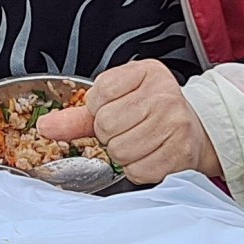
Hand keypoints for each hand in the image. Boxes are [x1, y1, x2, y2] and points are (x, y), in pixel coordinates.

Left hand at [36, 61, 221, 185]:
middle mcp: (164, 95)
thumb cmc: (154, 113)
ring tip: (139, 143)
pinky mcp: (179, 152)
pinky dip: (136, 169)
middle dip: (109, 134)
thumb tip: (45, 126)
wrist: (198, 131)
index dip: (99, 109)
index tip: (116, 109)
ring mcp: (175, 124)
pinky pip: (136, 170)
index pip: (99, 94)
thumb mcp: (119, 101)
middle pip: (106, 125)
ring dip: (122, 154)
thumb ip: (79, 115)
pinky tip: (149, 155)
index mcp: (147, 73)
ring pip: (119, 150)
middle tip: (128, 130)